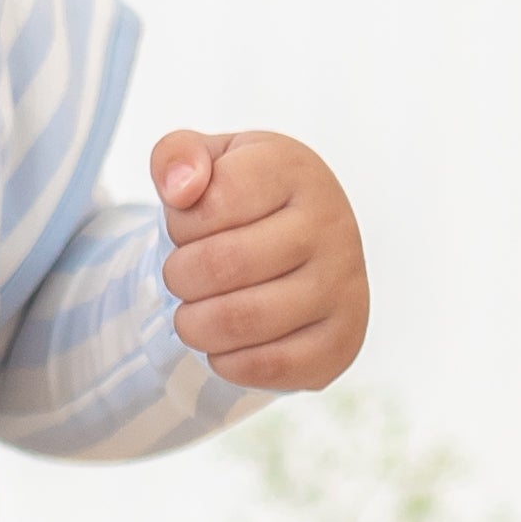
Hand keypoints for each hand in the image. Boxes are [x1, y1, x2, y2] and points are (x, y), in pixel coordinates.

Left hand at [150, 129, 367, 388]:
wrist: (298, 250)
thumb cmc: (243, 202)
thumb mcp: (208, 164)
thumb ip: (177, 155)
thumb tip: (181, 188)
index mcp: (294, 170)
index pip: (212, 202)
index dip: (180, 223)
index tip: (188, 226)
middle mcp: (331, 223)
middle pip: (223, 265)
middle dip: (179, 277)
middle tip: (180, 277)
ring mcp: (343, 285)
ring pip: (242, 320)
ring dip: (194, 325)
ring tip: (193, 315)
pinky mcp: (341, 341)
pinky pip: (268, 366)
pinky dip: (226, 362)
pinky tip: (225, 344)